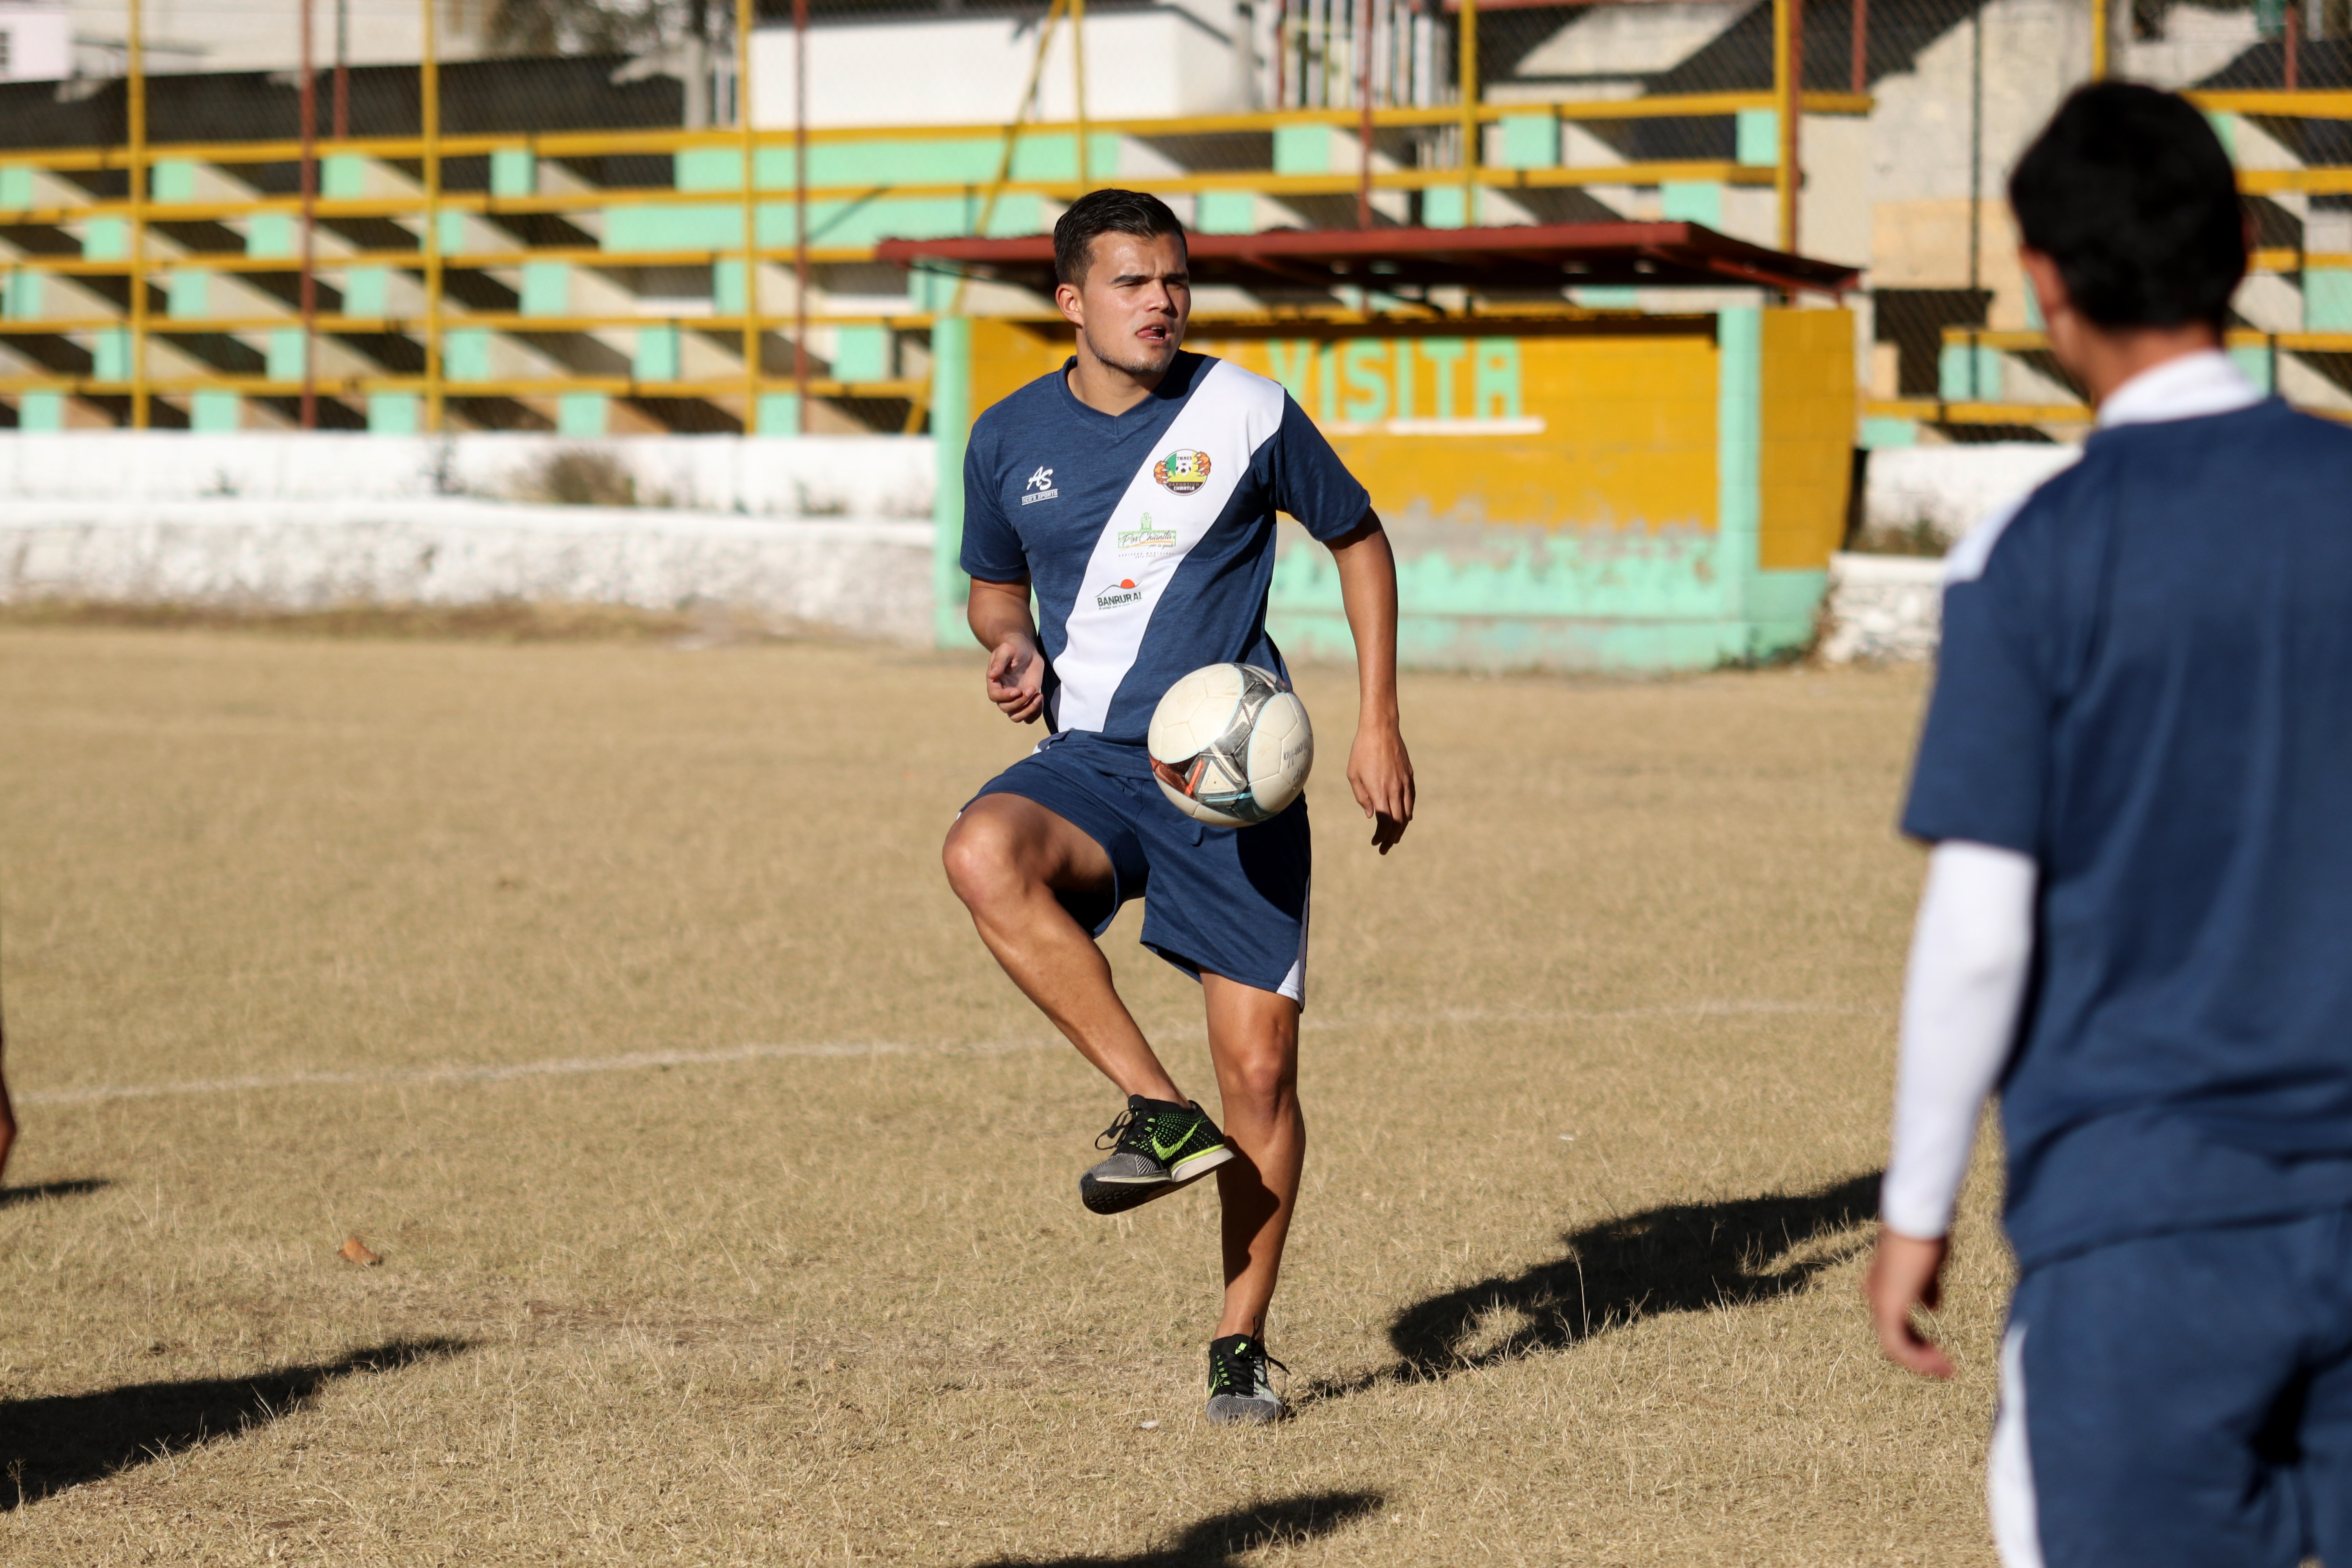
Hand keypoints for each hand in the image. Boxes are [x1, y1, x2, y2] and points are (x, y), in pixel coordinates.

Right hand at [985, 633, 1046, 723]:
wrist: (1026, 649)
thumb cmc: (1013, 647)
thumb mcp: (1006, 650)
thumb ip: (999, 662)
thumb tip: (992, 675)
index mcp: (994, 682)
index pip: (995, 696)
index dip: (1005, 696)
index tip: (1017, 690)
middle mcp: (1003, 693)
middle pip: (1007, 708)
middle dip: (1020, 702)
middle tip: (1031, 688)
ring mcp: (1016, 699)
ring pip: (1017, 716)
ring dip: (1028, 710)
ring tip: (1039, 697)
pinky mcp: (1027, 700)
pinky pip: (1029, 716)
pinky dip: (1036, 712)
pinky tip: (1041, 698)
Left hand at [1346, 715, 1414, 853]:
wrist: (1380, 729)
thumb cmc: (1362, 751)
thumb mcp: (1353, 775)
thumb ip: (1362, 797)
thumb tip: (1371, 815)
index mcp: (1379, 792)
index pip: (1384, 823)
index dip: (1381, 836)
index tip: (1375, 843)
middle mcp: (1395, 790)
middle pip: (1397, 822)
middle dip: (1391, 838)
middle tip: (1385, 847)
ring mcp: (1404, 783)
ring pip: (1407, 813)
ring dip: (1401, 828)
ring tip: (1394, 837)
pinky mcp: (1409, 776)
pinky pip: (1411, 800)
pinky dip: (1408, 812)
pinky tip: (1404, 817)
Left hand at [1866, 1227, 1954, 1378]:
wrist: (1918, 1222)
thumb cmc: (1924, 1238)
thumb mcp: (1928, 1269)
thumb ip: (1927, 1289)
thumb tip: (1932, 1308)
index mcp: (1881, 1288)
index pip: (1895, 1325)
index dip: (1917, 1342)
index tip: (1939, 1352)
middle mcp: (1874, 1297)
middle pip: (1893, 1339)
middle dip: (1920, 1355)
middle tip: (1944, 1367)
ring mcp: (1878, 1303)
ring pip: (1895, 1347)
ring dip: (1921, 1361)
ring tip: (1946, 1370)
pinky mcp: (1888, 1308)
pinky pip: (1897, 1345)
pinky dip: (1918, 1358)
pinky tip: (1938, 1363)